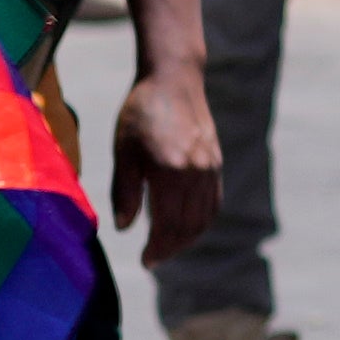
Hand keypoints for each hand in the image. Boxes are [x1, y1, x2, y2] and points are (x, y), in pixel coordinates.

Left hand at [108, 62, 223, 266]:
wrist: (173, 79)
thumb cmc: (140, 112)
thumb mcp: (123, 150)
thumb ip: (123, 191)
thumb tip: (124, 228)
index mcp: (170, 170)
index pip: (167, 224)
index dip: (157, 247)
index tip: (145, 261)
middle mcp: (195, 172)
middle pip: (188, 226)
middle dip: (171, 248)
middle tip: (153, 259)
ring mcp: (210, 168)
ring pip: (204, 217)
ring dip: (188, 238)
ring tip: (168, 246)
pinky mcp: (216, 162)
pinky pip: (214, 202)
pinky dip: (202, 221)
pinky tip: (188, 226)